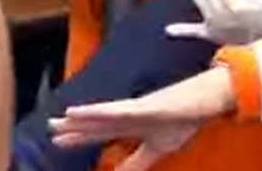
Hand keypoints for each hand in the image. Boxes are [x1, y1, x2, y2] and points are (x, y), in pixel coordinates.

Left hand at [51, 67, 236, 167]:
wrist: (211, 99)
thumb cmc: (188, 118)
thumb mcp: (159, 148)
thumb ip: (138, 161)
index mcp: (134, 124)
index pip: (102, 131)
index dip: (80, 136)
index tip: (59, 139)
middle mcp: (131, 114)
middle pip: (97, 122)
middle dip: (74, 127)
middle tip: (50, 128)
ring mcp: (137, 108)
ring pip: (103, 115)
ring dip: (81, 119)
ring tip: (59, 120)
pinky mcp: (146, 106)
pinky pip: (116, 111)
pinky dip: (96, 112)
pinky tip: (79, 112)